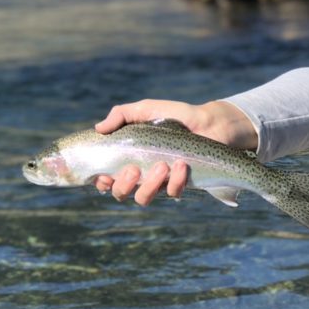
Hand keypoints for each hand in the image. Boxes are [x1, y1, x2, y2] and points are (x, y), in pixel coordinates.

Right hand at [93, 99, 256, 205]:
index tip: (103, 175)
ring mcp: (161, 182)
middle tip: (133, 168)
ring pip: (143, 198)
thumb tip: (99, 129)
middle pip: (121, 194)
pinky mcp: (181, 185)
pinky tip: (182, 164)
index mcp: (129, 158)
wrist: (209, 122)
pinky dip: (176, 180)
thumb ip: (122, 115)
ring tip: (161, 166)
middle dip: (123, 185)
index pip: (107, 177)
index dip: (101, 181)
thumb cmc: (175, 116)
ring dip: (148, 185)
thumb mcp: (146, 109)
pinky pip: (172, 193)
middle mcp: (142, 174)